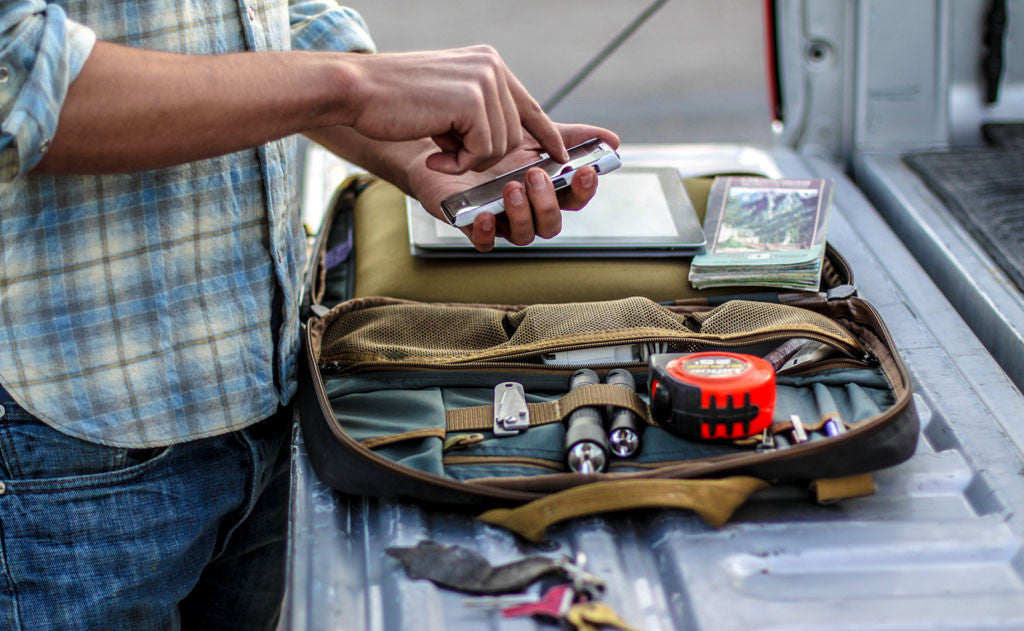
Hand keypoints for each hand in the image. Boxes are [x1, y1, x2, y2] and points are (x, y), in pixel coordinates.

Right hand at [344, 46, 567, 173]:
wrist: (357, 91)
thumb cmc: (393, 104)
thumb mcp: (445, 99)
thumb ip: (476, 110)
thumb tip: (506, 138)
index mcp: (487, 63)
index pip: (528, 105)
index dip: (548, 134)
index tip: (563, 155)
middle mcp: (491, 66)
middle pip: (514, 134)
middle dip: (482, 155)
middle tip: (445, 149)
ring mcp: (484, 80)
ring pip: (501, 146)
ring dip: (468, 159)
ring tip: (437, 145)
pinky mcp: (473, 99)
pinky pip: (484, 151)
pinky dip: (459, 162)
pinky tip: (435, 150)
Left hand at [409, 123, 620, 251]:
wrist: (443, 140)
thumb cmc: (490, 138)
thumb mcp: (530, 129)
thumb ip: (568, 136)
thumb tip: (613, 140)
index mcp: (546, 189)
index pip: (574, 199)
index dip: (584, 190)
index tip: (585, 170)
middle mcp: (527, 210)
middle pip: (551, 224)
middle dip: (547, 202)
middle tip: (534, 175)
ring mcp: (502, 220)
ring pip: (524, 236)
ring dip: (522, 214)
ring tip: (511, 187)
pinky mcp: (473, 225)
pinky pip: (485, 243)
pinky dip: (487, 232)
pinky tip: (485, 214)